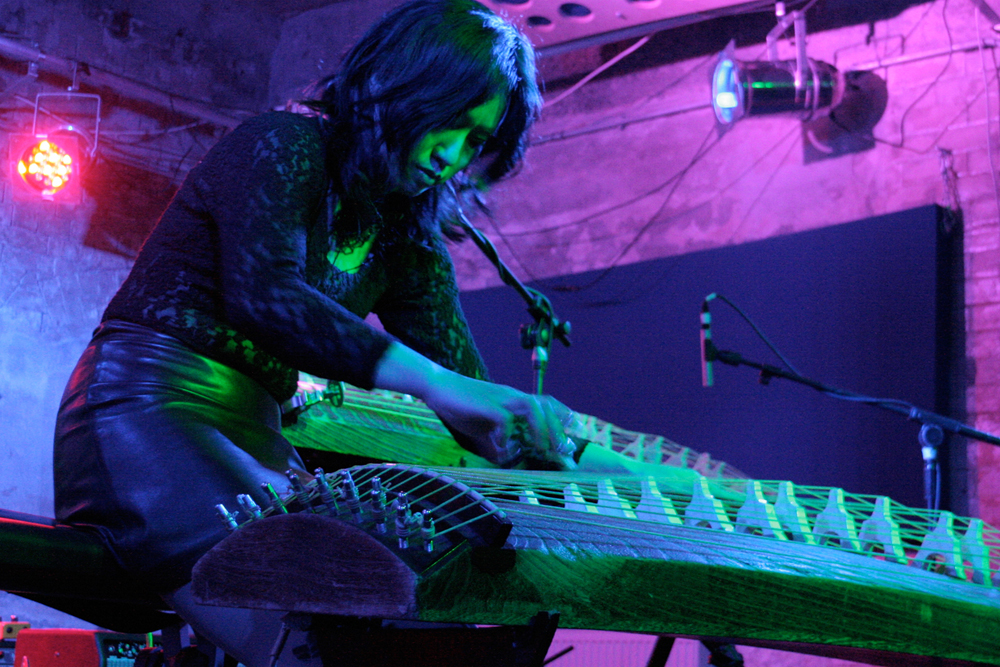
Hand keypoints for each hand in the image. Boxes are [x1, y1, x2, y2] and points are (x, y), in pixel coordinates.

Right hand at [424, 374, 574, 467]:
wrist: (438, 387)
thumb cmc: (462, 406)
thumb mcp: (484, 427)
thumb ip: (497, 441)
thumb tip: (507, 459)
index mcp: (514, 400)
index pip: (546, 403)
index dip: (563, 416)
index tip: (574, 434)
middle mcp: (512, 396)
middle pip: (544, 405)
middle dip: (557, 429)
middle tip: (563, 451)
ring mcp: (500, 399)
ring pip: (531, 407)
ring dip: (539, 429)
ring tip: (540, 449)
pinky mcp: (487, 405)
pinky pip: (504, 418)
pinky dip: (507, 434)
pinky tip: (502, 446)